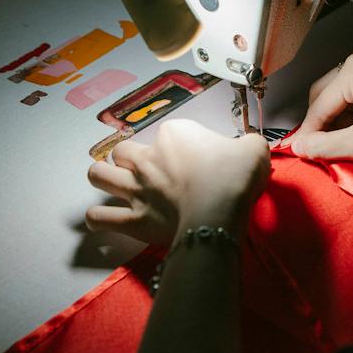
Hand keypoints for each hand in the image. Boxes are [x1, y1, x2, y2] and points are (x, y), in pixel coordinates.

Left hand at [85, 120, 268, 248]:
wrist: (219, 212)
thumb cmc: (235, 177)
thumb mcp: (254, 149)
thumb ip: (248, 143)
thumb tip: (248, 147)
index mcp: (174, 135)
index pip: (170, 132)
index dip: (181, 145)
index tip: (196, 159)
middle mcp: (147, 158)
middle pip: (123, 151)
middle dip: (129, 158)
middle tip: (146, 170)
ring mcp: (135, 189)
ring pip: (98, 175)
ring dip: (103, 177)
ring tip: (113, 184)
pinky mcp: (132, 220)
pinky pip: (100, 217)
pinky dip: (98, 218)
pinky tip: (102, 218)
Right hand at [283, 43, 352, 162]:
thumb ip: (326, 146)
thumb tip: (297, 147)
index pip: (319, 106)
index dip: (309, 133)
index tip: (299, 154)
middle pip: (326, 93)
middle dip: (323, 123)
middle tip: (320, 151)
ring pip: (341, 91)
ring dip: (338, 117)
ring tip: (345, 142)